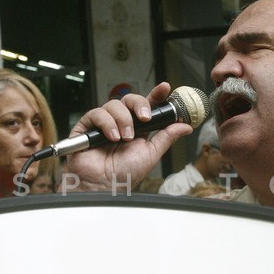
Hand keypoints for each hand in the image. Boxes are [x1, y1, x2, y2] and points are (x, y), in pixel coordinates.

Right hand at [59, 83, 192, 192]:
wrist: (104, 185)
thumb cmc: (125, 173)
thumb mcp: (152, 154)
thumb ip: (167, 137)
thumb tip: (186, 126)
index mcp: (137, 127)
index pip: (147, 105)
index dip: (156, 94)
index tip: (165, 88)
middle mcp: (121, 122)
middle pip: (130, 99)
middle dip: (139, 104)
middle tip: (145, 118)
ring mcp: (104, 123)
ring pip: (114, 104)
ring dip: (123, 120)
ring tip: (124, 138)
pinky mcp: (87, 126)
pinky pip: (97, 113)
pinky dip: (107, 124)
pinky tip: (112, 138)